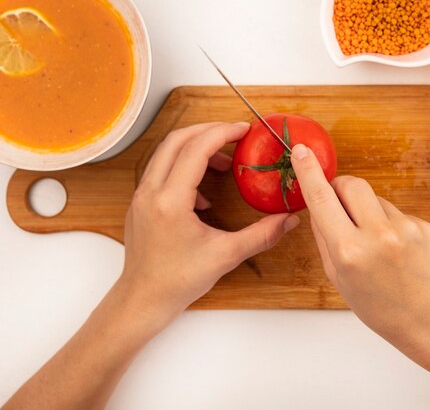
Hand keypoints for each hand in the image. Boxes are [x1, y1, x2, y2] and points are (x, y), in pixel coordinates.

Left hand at [119, 122, 299, 320]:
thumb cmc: (179, 281)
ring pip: (165, 153)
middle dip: (208, 131)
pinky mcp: (139, 204)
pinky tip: (202, 194)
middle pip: (176, 140)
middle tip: (234, 134)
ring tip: (224, 163)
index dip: (222, 133)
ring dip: (194, 148)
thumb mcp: (226, 256)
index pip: (195, 149)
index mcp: (170, 201)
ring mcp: (141, 196)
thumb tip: (289, 220)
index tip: (243, 129)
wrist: (143, 299)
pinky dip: (183, 167)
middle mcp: (150, 192)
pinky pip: (160, 171)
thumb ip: (261, 235)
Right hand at [290, 143, 429, 345]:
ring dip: (367, 211)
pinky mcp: (423, 226)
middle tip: (339, 203)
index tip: (302, 151)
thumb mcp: (338, 277)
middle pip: (351, 184)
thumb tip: (318, 206)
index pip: (322, 199)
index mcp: (348, 251)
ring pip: (374, 199)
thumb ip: (325, 238)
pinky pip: (395, 212)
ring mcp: (404, 228)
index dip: (309, 172)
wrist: (428, 320)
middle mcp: (377, 235)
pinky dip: (389, 224)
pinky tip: (396, 250)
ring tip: (376, 244)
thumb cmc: (378, 306)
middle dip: (340, 187)